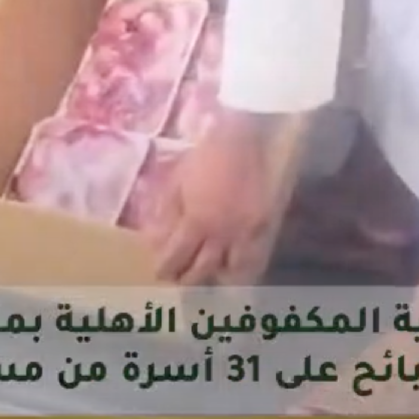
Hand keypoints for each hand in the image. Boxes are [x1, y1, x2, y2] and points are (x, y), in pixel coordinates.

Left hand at [149, 112, 272, 285]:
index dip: (166, 269)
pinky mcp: (264, 227)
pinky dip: (242, 267)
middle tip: (179, 279)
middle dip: (186, 278)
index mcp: (196, 221)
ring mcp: (245, 232)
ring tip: (208, 277)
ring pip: (230, 271)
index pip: (176, 257)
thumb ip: (165, 213)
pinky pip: (253, 257)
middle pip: (201, 270)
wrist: (242, 139)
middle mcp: (221, 234)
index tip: (160, 272)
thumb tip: (155, 241)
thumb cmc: (205, 156)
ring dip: (216, 276)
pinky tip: (234, 267)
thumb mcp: (177, 181)